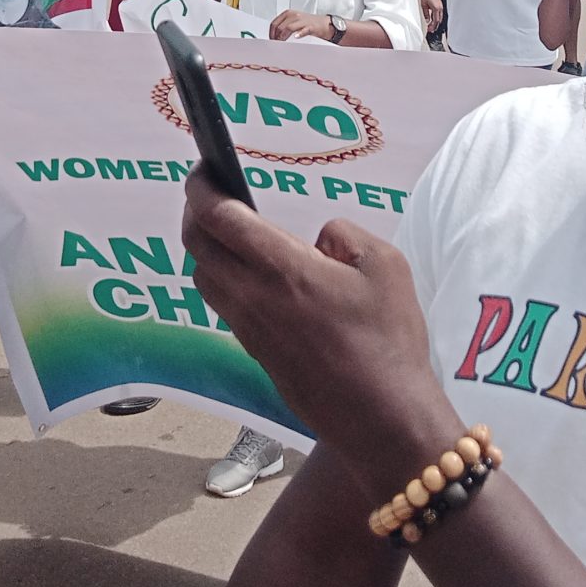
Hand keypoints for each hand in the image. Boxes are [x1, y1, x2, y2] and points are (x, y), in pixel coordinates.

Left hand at [181, 171, 457, 476]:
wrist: (382, 419)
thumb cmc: (390, 341)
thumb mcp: (386, 265)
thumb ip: (345, 235)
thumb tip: (319, 239)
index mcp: (282, 269)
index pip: (217, 217)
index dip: (201, 186)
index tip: (204, 167)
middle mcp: (253, 298)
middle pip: (196, 245)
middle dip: (196, 211)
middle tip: (212, 192)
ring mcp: (250, 330)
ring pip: (204, 278)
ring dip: (207, 248)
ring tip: (233, 232)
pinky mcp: (256, 354)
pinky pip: (224, 306)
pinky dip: (224, 279)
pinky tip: (256, 276)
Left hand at [268, 9, 333, 42]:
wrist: (324, 24)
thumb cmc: (308, 23)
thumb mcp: (293, 21)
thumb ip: (283, 26)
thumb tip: (273, 36)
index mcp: (288, 14)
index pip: (274, 23)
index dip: (271, 33)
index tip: (271, 40)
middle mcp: (294, 15)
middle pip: (280, 27)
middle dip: (276, 37)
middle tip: (276, 44)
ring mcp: (302, 20)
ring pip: (288, 28)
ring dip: (283, 37)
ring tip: (282, 43)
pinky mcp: (310, 26)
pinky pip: (303, 30)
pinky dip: (298, 34)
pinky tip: (296, 37)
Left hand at [419, 0, 444, 35]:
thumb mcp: (423, 5)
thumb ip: (426, 13)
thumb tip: (427, 20)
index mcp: (436, 8)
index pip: (436, 20)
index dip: (433, 26)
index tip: (430, 29)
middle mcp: (440, 8)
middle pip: (439, 20)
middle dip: (435, 26)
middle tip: (431, 30)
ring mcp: (441, 7)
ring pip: (440, 18)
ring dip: (436, 23)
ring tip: (432, 27)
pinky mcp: (440, 6)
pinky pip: (439, 14)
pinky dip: (437, 19)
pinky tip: (433, 21)